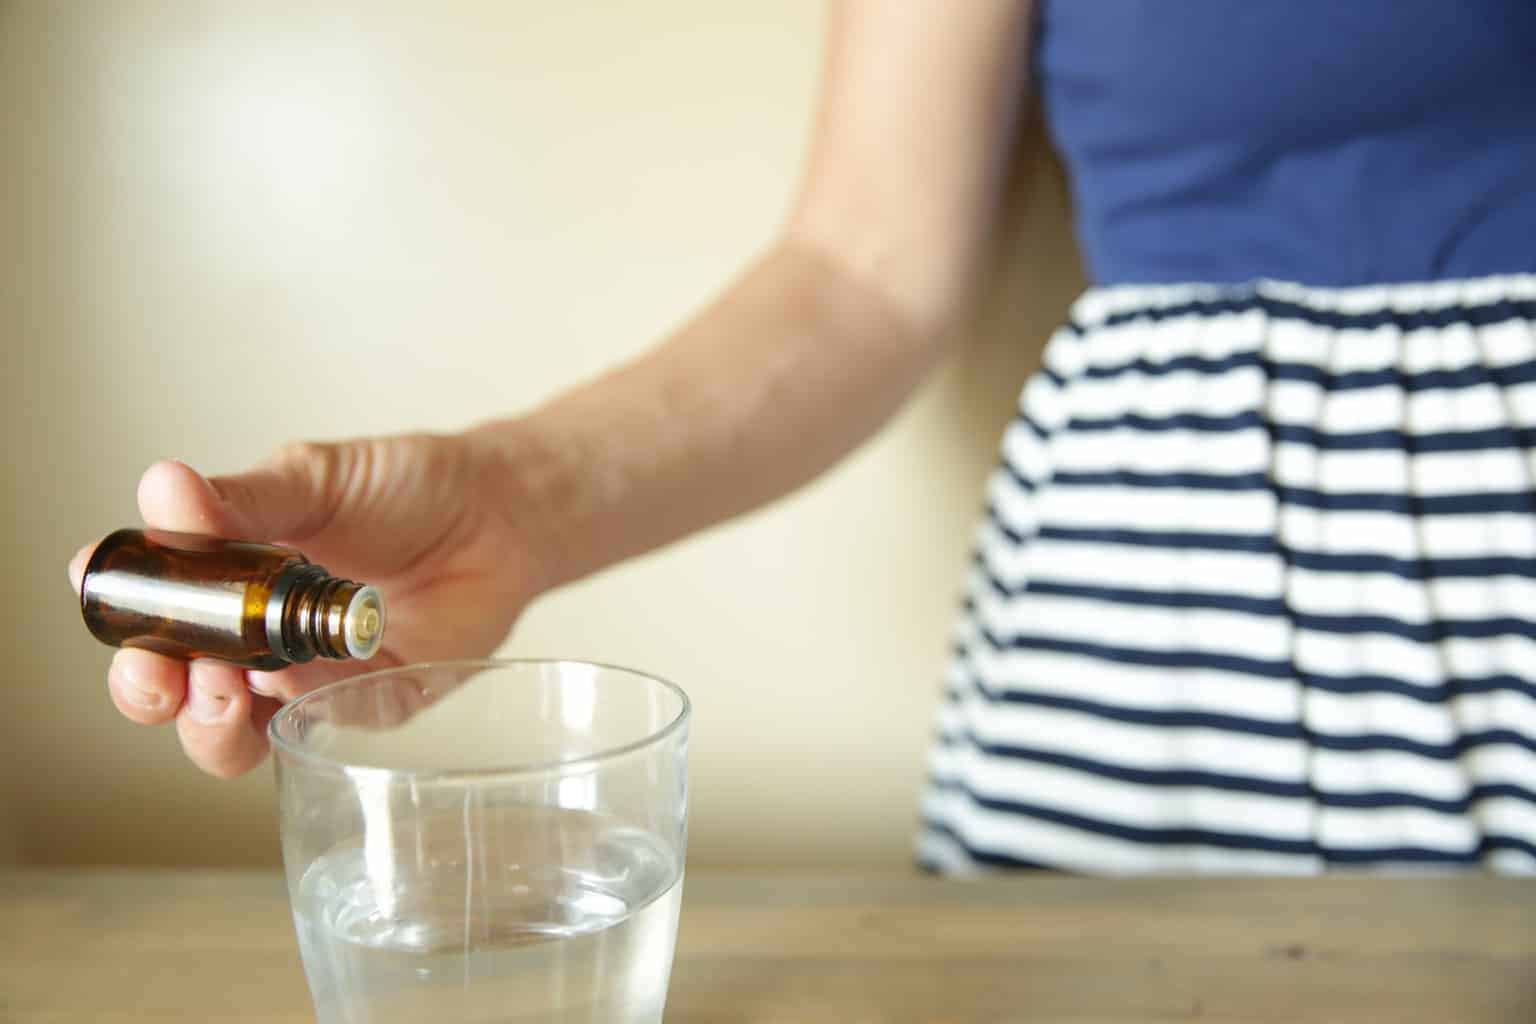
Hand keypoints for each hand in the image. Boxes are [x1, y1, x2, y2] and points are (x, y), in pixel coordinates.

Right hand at [69, 433, 543, 777]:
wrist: (499, 509)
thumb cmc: (404, 488)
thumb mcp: (314, 480)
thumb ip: (243, 500)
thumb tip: (162, 488)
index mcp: (225, 584)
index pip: (147, 624)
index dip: (122, 629)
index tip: (111, 609)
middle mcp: (256, 642)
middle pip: (175, 697)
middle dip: (151, 694)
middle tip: (163, 672)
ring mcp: (310, 681)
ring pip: (236, 735)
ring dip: (210, 722)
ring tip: (219, 683)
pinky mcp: (369, 705)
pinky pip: (319, 723)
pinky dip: (294, 705)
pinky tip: (285, 680)